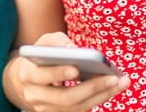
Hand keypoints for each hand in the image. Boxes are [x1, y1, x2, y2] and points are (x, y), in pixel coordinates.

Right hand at [11, 33, 128, 111]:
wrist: (25, 82)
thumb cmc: (40, 56)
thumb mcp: (44, 42)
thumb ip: (57, 41)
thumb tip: (75, 49)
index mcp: (27, 74)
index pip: (42, 76)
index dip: (58, 73)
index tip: (76, 68)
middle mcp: (35, 96)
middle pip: (64, 97)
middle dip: (91, 88)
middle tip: (112, 78)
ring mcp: (46, 109)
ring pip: (75, 108)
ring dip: (100, 96)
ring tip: (120, 82)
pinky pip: (80, 110)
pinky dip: (97, 99)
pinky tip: (112, 88)